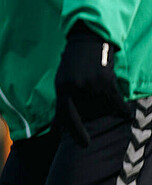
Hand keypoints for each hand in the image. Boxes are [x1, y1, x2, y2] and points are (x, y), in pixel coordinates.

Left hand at [54, 26, 129, 146]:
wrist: (87, 40)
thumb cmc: (73, 62)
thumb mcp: (62, 80)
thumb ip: (64, 100)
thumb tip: (58, 126)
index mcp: (62, 89)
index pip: (65, 116)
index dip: (73, 132)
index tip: (82, 144)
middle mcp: (75, 88)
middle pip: (86, 115)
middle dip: (89, 122)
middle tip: (90, 134)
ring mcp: (91, 84)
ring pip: (102, 108)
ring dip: (106, 110)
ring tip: (105, 104)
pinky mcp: (106, 80)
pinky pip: (116, 102)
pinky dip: (122, 109)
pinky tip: (126, 114)